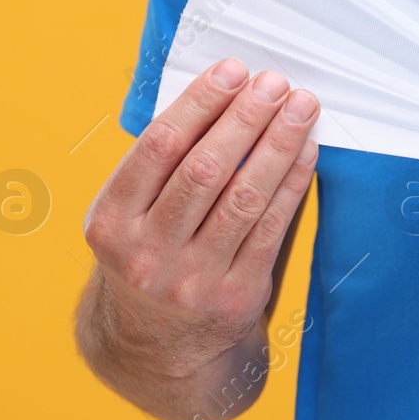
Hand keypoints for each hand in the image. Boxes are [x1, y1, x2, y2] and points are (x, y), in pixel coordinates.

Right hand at [81, 58, 318, 380]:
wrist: (155, 349)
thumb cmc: (148, 255)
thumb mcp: (129, 216)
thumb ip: (163, 165)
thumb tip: (225, 94)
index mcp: (111, 222)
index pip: (160, 146)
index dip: (201, 103)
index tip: (233, 70)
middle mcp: (146, 254)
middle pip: (205, 169)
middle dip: (246, 118)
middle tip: (275, 82)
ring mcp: (191, 280)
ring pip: (244, 197)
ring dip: (279, 144)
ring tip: (301, 107)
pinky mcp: (234, 297)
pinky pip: (271, 229)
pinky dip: (292, 184)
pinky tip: (307, 152)